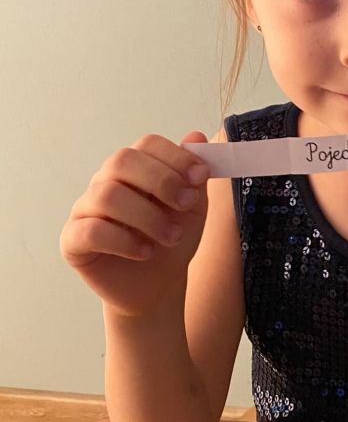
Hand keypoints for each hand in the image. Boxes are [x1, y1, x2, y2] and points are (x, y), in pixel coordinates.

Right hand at [59, 131, 210, 317]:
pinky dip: (124, 240)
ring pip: (107, 195)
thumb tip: (196, 136)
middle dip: (161, 181)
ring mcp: (85, 209)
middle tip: (187, 205)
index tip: (201, 177)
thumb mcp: (194, 208)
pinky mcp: (73, 240)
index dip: (176, 157)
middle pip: (122, 161)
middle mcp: (106, 181)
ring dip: (148, 216)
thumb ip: (194, 175)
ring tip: (171, 237)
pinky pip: (90, 230)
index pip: (148, 144)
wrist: (158, 286)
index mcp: (136, 168)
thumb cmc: (173, 240)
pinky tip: (145, 251)